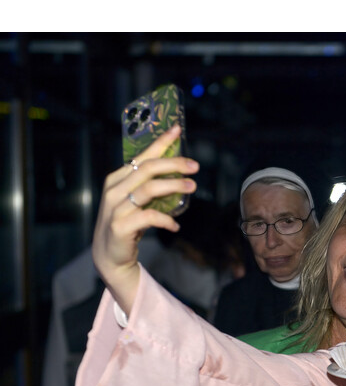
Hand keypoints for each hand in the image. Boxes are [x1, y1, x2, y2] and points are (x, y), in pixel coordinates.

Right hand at [92, 124, 198, 312]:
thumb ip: (150, 186)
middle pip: (146, 169)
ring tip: (192, 187)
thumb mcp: (136, 201)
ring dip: (173, 186)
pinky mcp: (120, 226)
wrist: (110, 256)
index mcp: (117, 179)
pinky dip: (166, 220)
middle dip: (173, 164)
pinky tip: (175, 225)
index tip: (177, 129)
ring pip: (148, 189)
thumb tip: (178, 170)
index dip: (160, 142)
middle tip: (195, 166)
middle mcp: (114, 190)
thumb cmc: (128, 224)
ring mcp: (115, 208)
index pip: (141, 156)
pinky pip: (148, 217)